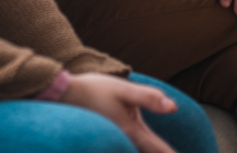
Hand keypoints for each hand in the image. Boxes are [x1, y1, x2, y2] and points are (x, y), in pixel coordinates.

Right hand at [60, 73, 177, 152]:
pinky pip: (128, 148)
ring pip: (138, 150)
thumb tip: (174, 108)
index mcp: (131, 130)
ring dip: (151, 150)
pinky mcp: (110, 138)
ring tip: (159, 151)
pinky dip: (140, 148)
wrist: (63, 95)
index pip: (159, 150)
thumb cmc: (93, 90)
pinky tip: (141, 146)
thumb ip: (148, 98)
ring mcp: (116, 141)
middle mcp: (124, 141)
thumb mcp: (122, 89)